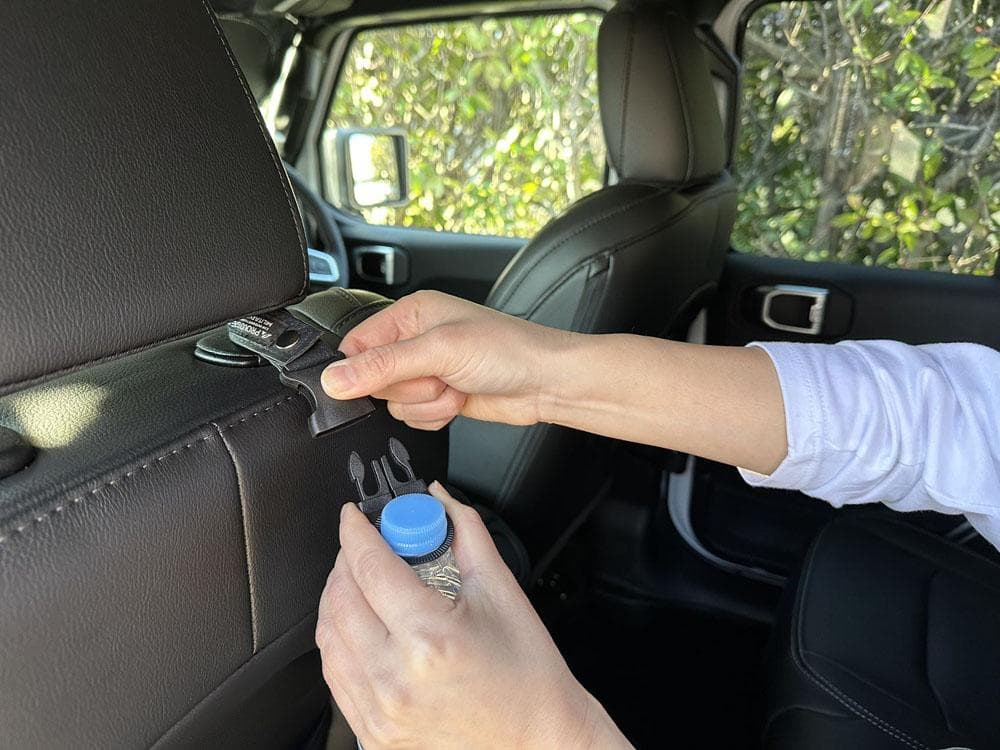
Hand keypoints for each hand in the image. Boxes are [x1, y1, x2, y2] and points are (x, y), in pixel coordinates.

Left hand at [315, 482, 630, 748]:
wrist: (537, 741)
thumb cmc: (528, 676)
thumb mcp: (502, 593)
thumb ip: (466, 535)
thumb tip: (440, 499)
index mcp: (430, 639)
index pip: (370, 568)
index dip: (355, 532)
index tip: (352, 516)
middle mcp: (395, 678)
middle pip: (339, 600)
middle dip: (344, 561)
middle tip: (364, 545)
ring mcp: (379, 712)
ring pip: (328, 638)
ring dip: (336, 599)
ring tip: (359, 582)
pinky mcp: (373, 733)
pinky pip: (335, 676)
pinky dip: (338, 642)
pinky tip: (358, 626)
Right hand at [321, 291, 573, 429]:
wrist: (547, 382)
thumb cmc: (508, 350)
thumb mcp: (440, 351)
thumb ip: (383, 366)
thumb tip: (334, 378)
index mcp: (410, 314)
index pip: (355, 347)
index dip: (362, 371)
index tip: (383, 382)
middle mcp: (414, 340)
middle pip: (374, 381)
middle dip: (409, 388)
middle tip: (440, 376)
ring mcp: (427, 372)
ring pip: (395, 405)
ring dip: (427, 405)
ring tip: (456, 387)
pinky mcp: (439, 397)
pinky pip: (414, 419)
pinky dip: (436, 417)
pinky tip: (460, 401)